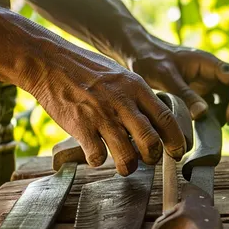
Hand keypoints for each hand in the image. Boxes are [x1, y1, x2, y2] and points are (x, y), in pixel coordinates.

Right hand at [21, 42, 186, 174]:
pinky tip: (96, 155)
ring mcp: (101, 116)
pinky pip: (97, 156)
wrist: (50, 62)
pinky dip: (98, 161)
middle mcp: (123, 103)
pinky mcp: (80, 126)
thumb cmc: (88, 70)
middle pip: (151, 141)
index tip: (178, 152)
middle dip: (153, 157)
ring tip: (125, 165)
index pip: (166, 119)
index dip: (176, 140)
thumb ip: (138, 97)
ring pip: (126, 155)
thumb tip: (155, 120)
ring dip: (128, 166)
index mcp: (137, 88)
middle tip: (149, 159)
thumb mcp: (121, 76)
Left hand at [130, 38, 228, 123]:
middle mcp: (213, 72)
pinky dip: (217, 114)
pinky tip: (204, 123)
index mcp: (208, 63)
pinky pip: (217, 103)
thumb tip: (203, 114)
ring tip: (213, 125)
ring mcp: (208, 81)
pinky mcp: (201, 91)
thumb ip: (185, 95)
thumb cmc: (150, 60)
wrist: (138, 54)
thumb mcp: (165, 77)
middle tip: (227, 123)